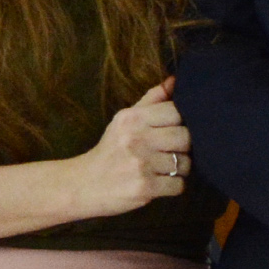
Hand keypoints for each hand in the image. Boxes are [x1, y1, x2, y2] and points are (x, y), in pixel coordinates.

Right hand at [69, 79, 192, 218]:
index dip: (181, 123)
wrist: (83, 185)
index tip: (172, 131)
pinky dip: (173, 187)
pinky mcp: (145, 187)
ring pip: (185, 163)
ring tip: (162, 169)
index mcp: (132, 118)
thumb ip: (152, 100)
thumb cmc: (110, 150)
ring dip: (179, 169)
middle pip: (186, 137)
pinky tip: (159, 183)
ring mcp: (141, 164)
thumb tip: (175, 80)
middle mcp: (136, 138)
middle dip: (183, 147)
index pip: (177, 112)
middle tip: (170, 152)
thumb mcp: (124, 120)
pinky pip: (179, 185)